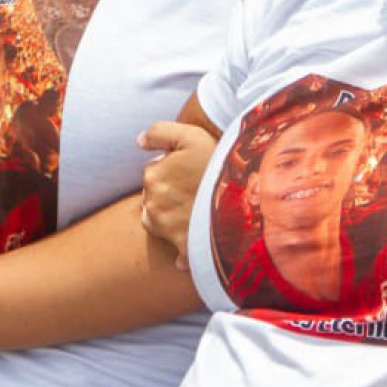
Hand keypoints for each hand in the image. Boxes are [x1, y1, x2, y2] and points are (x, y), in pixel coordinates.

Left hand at [137, 121, 215, 268]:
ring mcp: (166, 229)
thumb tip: (140, 142)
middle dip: (170, 192)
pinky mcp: (182, 247)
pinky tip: (197, 240)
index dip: (172, 167)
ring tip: (197, 207)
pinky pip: (178, 253)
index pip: (154, 169)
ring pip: (159, 222)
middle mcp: (153, 204)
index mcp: (153, 176)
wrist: (246, 194)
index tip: (191, 168)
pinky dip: (184, 250)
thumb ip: (159, 132)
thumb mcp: (191, 136)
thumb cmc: (218, 162)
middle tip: (196, 186)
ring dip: (171, 216)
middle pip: (155, 196)